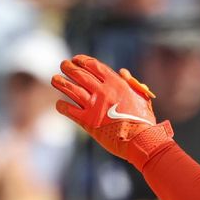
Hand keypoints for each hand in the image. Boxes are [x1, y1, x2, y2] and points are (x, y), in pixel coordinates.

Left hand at [51, 54, 173, 170]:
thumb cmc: (144, 120)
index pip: (93, 65)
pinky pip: (68, 110)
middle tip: (64, 65)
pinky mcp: (87, 121)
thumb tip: (122, 72)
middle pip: (79, 74)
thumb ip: (132, 83)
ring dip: (60, 82)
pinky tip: (60, 104)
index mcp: (116, 83)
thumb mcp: (142, 97)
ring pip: (70, 89)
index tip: (76, 59)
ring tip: (55, 79)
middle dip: (69, 67)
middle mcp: (102, 91)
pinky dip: (62, 106)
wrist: (141, 140)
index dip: (82, 60)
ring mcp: (93, 106)